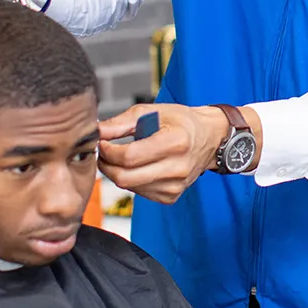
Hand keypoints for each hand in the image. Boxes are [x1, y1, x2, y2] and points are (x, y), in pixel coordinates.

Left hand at [97, 104, 238, 204]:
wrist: (209, 138)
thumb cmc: (181, 122)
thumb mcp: (153, 111)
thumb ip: (122, 122)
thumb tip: (98, 132)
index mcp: (175, 142)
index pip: (129, 156)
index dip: (108, 151)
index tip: (102, 142)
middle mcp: (178, 168)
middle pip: (125, 177)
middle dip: (107, 165)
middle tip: (104, 153)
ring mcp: (176, 186)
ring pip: (129, 187)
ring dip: (118, 173)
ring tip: (121, 157)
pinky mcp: (172, 196)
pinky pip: (139, 192)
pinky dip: (132, 180)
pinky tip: (139, 167)